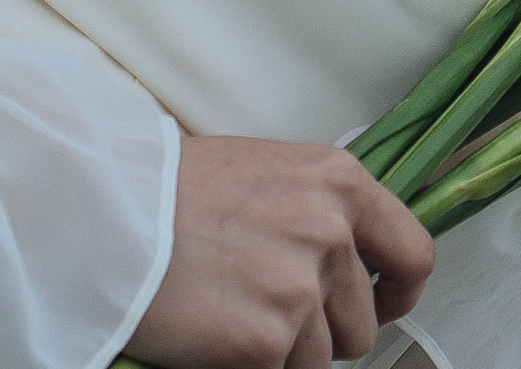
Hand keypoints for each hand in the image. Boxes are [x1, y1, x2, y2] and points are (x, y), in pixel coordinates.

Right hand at [126, 135, 432, 368]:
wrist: (106, 212)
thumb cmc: (174, 189)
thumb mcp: (269, 172)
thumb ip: (319, 210)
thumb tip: (352, 261)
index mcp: (339, 181)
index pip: (414, 253)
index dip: (401, 292)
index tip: (382, 305)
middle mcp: (331, 231)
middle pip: (364, 321)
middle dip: (326, 330)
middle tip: (272, 311)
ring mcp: (301, 288)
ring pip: (324, 357)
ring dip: (287, 350)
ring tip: (234, 312)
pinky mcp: (268, 340)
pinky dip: (251, 364)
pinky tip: (216, 329)